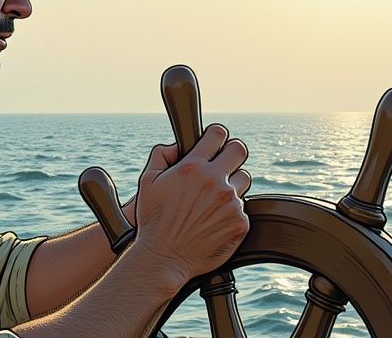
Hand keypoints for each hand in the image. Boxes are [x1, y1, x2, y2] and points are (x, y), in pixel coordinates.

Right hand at [132, 124, 251, 287]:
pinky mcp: (239, 222)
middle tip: (225, 163)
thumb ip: (160, 156)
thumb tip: (175, 146)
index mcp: (193, 167)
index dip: (216, 135)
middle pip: (239, 150)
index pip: (217, 134)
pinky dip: (232, 212)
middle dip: (232, 153)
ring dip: (233, 185)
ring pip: (244, 180)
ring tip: (215, 198)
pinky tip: (215, 220)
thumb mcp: (147, 182)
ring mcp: (230, 202)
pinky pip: (243, 208)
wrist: (163, 258)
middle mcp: (215, 181)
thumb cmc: (153, 221)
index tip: (215, 142)